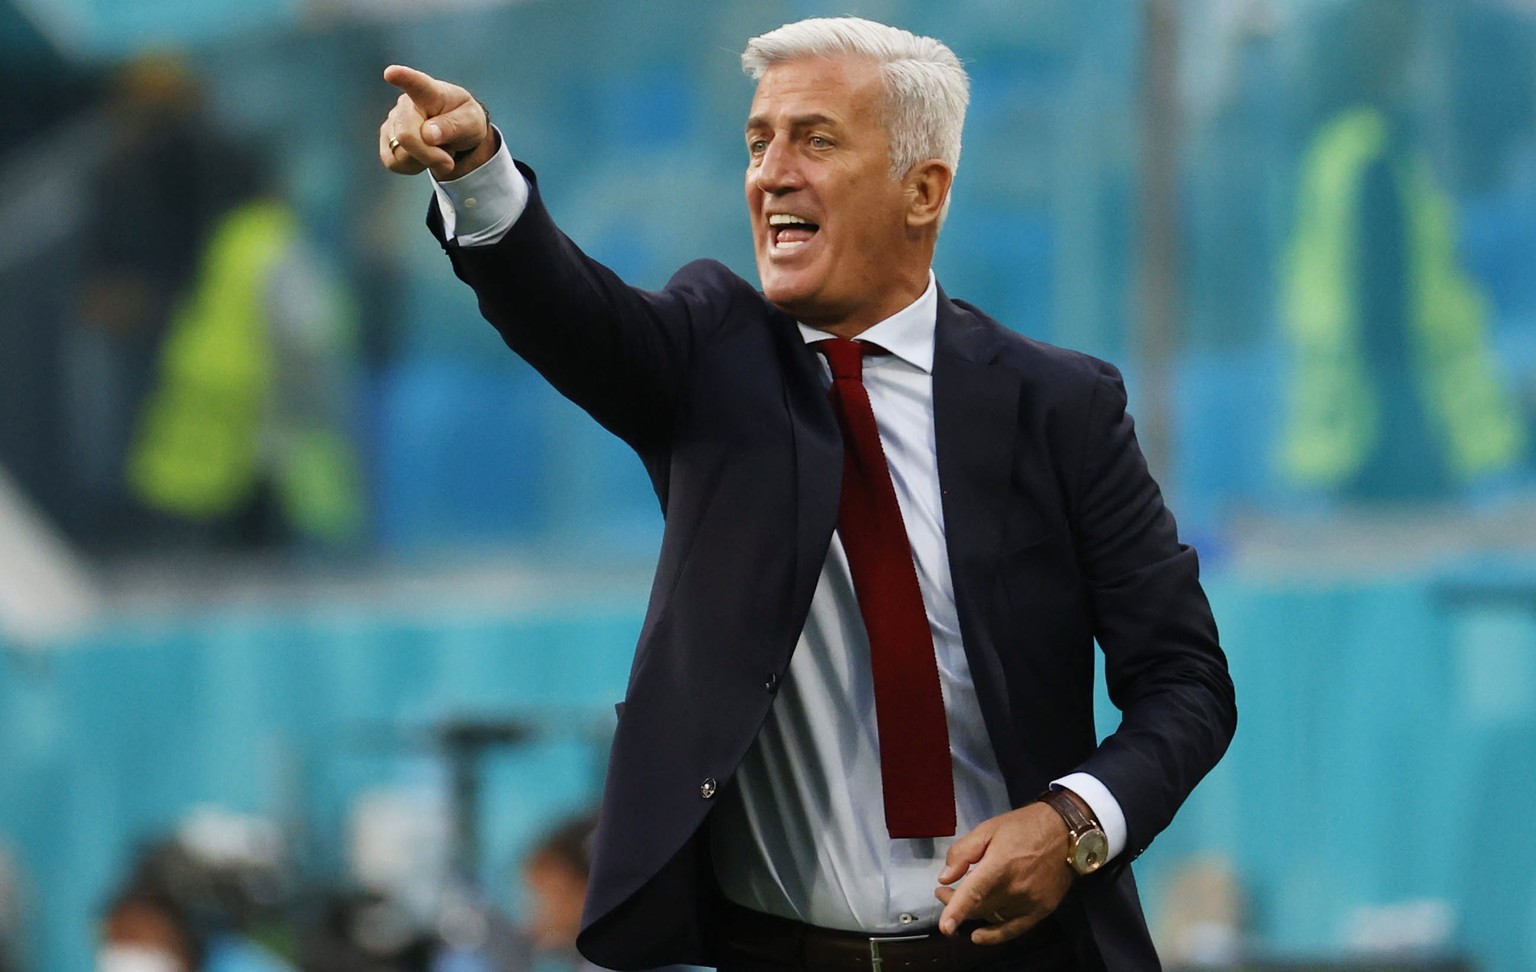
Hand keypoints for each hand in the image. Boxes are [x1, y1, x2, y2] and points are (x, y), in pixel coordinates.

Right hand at [379, 65, 494, 179]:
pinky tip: (424, 154)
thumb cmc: (464, 120)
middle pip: (407, 135)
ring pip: (400, 153)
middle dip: (429, 155)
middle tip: (449, 161)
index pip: (416, 83)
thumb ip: (453, 126)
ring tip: (437, 147)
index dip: (403, 78)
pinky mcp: (386, 140)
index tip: (391, 73)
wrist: (458, 131)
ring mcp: (392, 121)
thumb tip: (428, 135)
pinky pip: (394, 162)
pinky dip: (414, 165)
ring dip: (425, 159)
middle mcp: (405, 103)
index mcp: (430, 91)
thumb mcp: (471, 122)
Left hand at [933, 802, 1074, 944]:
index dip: (957, 911)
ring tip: (965, 898)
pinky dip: (994, 936)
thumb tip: (946, 878)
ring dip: (973, 912)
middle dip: (955, 902)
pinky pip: (1013, 930)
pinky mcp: (1041, 910)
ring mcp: (1029, 902)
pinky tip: (978, 936)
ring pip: (991, 917)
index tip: (944, 926)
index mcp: (1000, 865)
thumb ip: (962, 852)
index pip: (974, 893)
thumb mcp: (987, 829)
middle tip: (945, 891)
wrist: (1065, 832)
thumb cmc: (1024, 827)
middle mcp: (1015, 889)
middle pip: (978, 907)